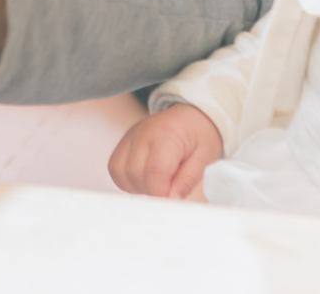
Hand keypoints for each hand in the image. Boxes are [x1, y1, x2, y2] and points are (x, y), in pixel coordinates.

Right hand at [108, 104, 223, 199]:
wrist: (190, 116)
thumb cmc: (199, 137)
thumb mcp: (204, 158)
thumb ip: (187, 180)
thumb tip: (171, 200)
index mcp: (167, 135)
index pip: (154, 172)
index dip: (160, 194)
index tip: (170, 203)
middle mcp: (142, 134)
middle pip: (134, 173)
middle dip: (150, 190)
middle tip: (167, 191)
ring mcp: (130, 137)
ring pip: (120, 172)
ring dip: (136, 186)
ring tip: (156, 184)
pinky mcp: (123, 142)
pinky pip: (115, 168)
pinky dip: (127, 180)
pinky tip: (144, 179)